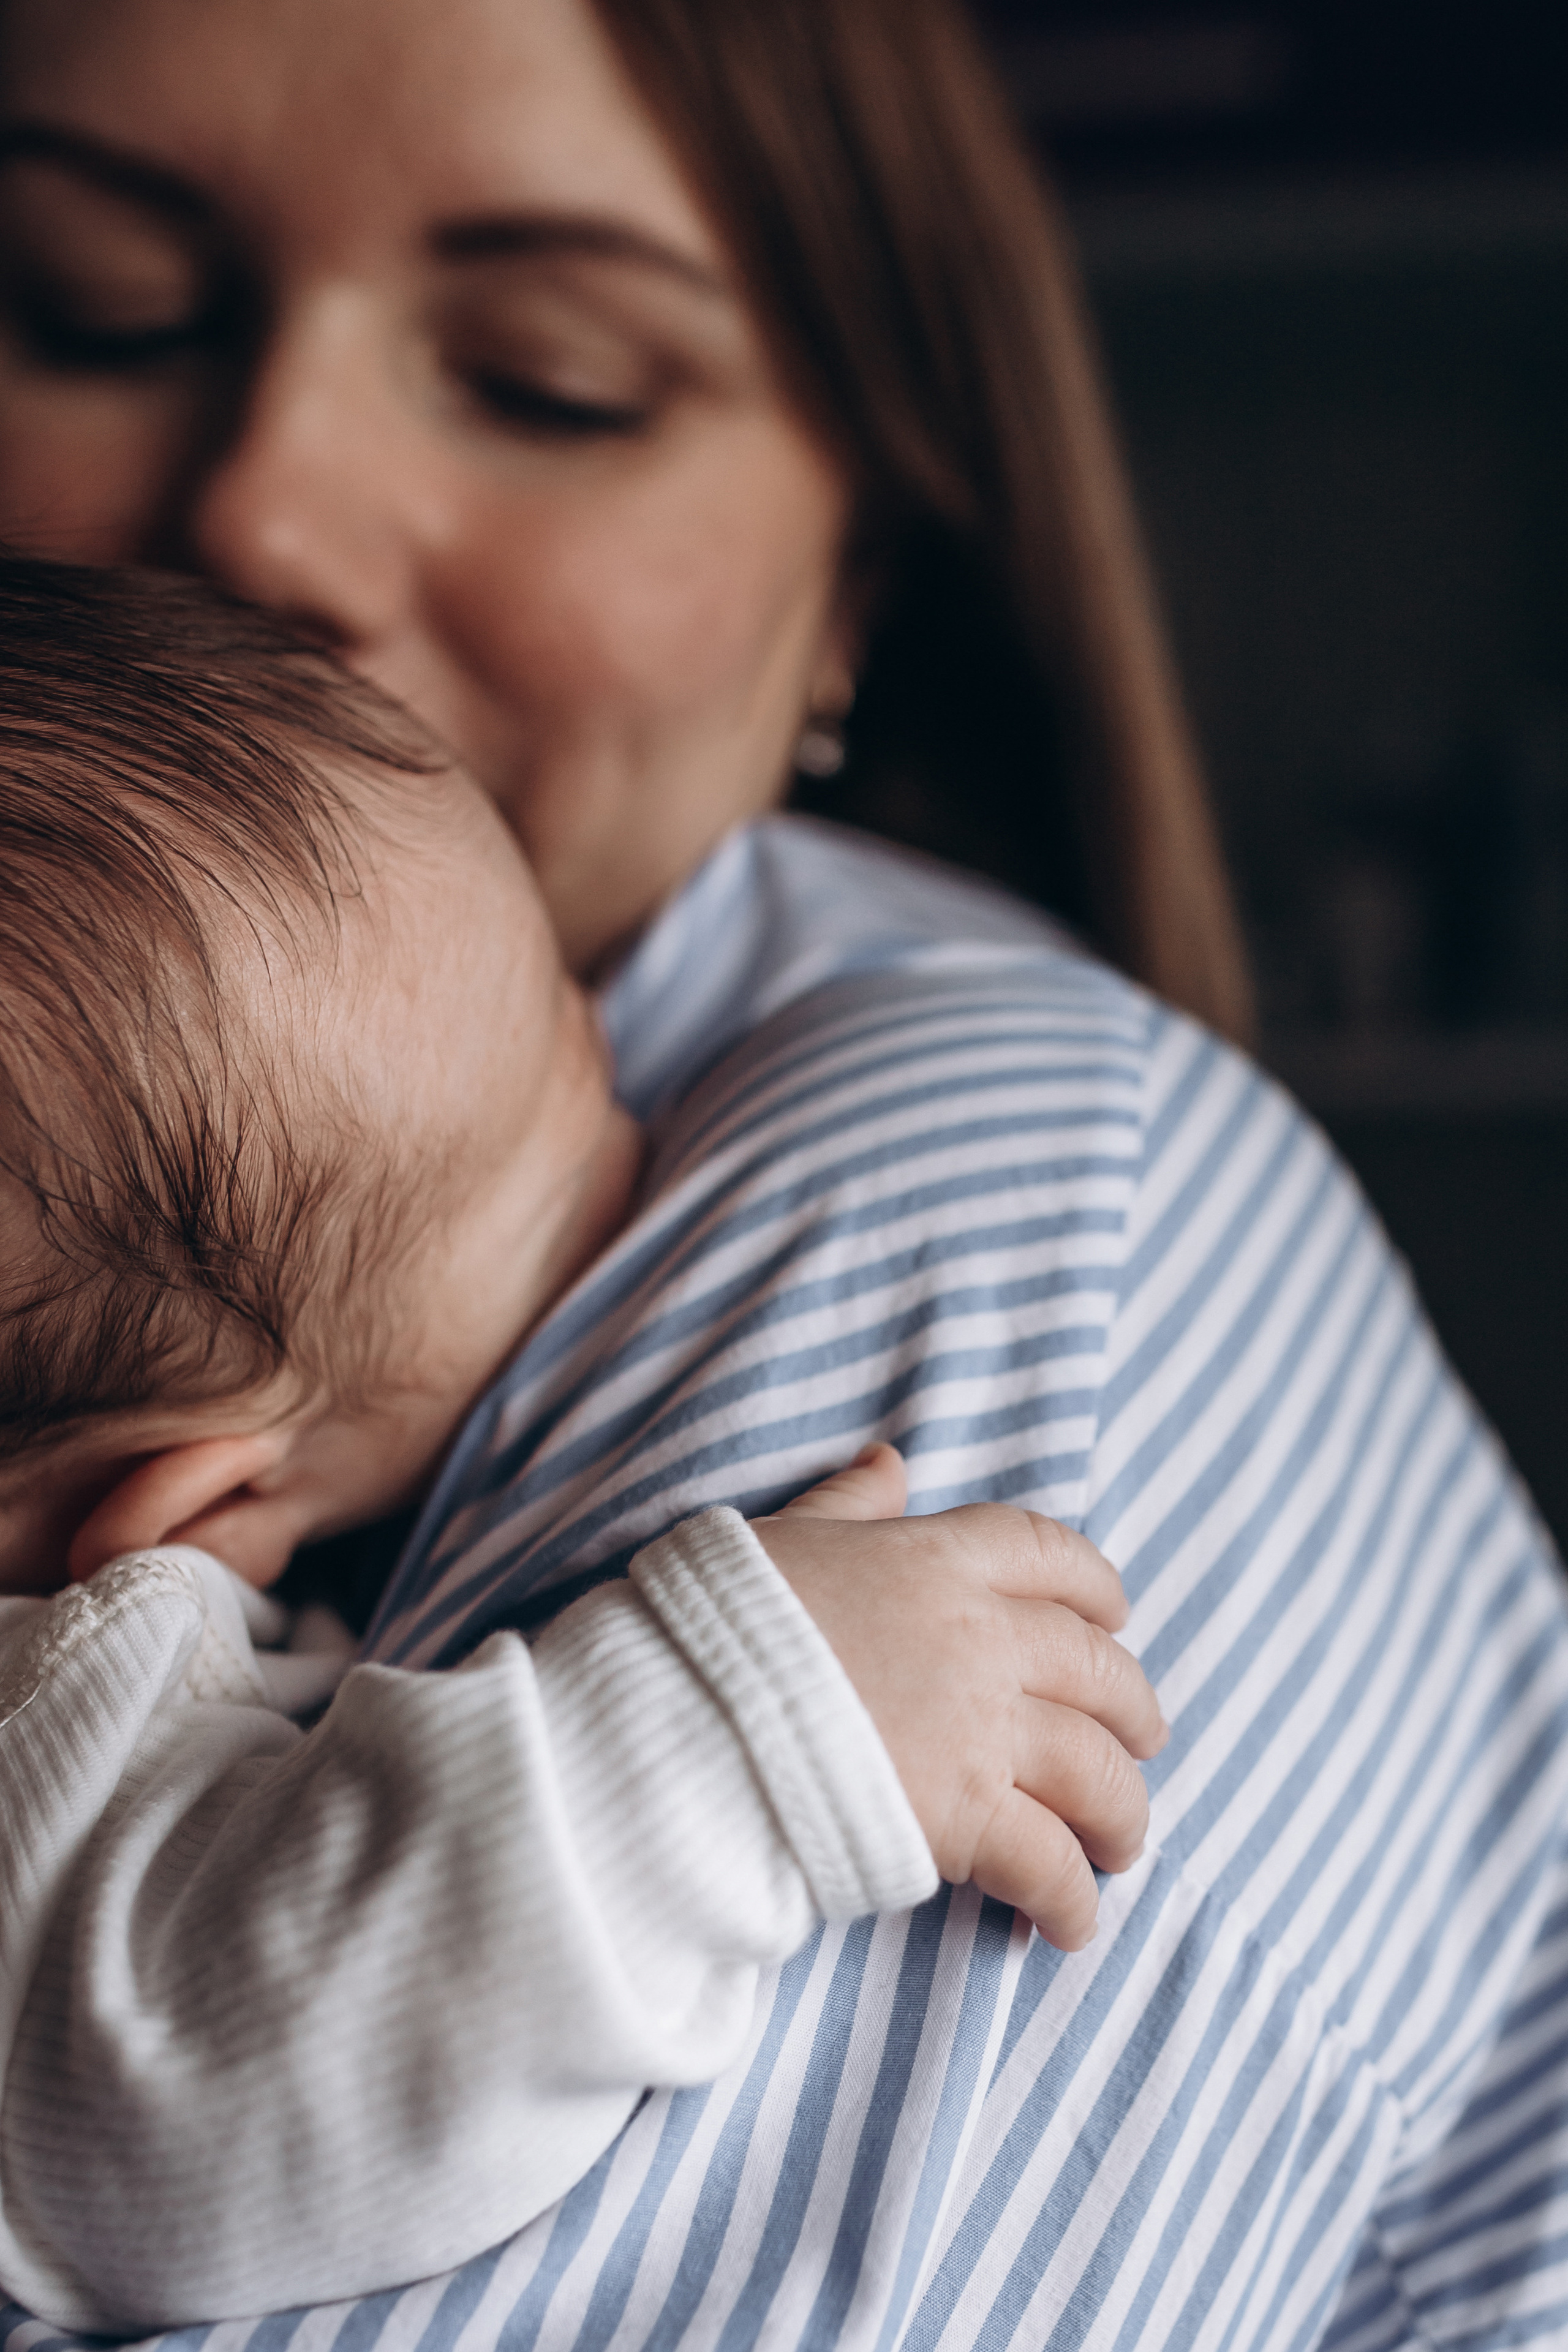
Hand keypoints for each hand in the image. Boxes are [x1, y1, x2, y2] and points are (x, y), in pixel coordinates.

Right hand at [751, 1445, 1167, 1950]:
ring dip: (1121, 1814)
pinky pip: (1051, 1863)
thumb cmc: (718, 1629)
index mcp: (937, 1561)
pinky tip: (1070, 1923)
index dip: (1096, 1586)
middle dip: (1131, 1710)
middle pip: (1099, 1670)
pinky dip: (1072, 1898)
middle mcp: (980, 1637)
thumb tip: (888, 1464)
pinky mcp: (966, 1816)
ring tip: (1118, 1844)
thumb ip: (847, 1505)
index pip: (1050, 1553)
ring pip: (1096, 1770)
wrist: (684, 1721)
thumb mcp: (783, 1540)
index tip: (1115, 1615)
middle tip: (1139, 1741)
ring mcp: (980, 1728)